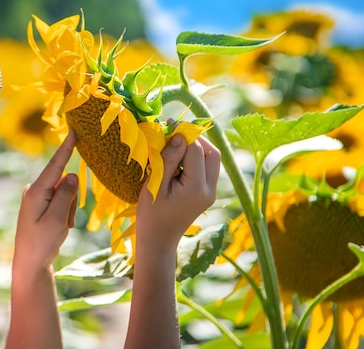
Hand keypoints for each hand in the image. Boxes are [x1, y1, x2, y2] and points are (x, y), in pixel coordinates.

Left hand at [13, 131, 78, 275]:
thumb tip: (72, 173)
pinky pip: (61, 200)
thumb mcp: (56, 220)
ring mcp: (38, 196)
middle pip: (65, 182)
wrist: (30, 262)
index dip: (66, 147)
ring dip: (69, 208)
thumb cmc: (42, 243)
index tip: (74, 129)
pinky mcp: (42, 203)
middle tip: (65, 222)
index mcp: (36, 191)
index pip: (55, 165)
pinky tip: (58, 227)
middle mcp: (35, 189)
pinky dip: (65, 212)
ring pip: (66, 192)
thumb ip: (66, 195)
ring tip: (60, 227)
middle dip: (71, 200)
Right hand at [136, 134, 220, 250]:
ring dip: (197, 148)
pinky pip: (208, 169)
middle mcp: (209, 189)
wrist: (159, 240)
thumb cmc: (151, 214)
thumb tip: (180, 136)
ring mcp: (211, 193)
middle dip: (195, 139)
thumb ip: (169, 160)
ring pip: (212, 160)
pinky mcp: (207, 194)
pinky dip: (196, 159)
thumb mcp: (155, 185)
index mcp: (196, 187)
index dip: (183, 134)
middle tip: (175, 133)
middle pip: (212, 153)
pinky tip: (179, 160)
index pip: (196, 150)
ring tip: (175, 145)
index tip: (167, 124)